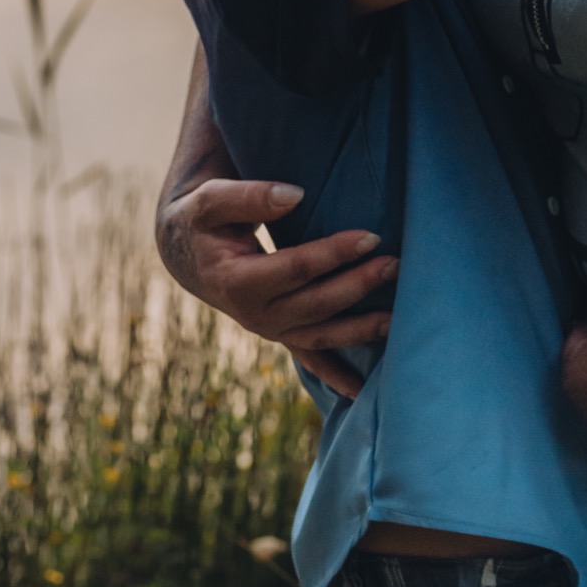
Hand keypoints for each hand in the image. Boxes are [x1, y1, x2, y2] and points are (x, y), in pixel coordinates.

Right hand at [156, 178, 397, 398]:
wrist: (188, 252)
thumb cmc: (203, 220)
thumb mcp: (212, 201)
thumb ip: (250, 197)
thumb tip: (295, 195)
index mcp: (237, 281)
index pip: (296, 268)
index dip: (334, 254)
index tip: (371, 237)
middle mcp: (254, 314)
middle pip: (316, 304)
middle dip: (359, 286)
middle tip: (396, 265)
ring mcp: (269, 329)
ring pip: (320, 336)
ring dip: (360, 330)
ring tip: (399, 320)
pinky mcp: (279, 333)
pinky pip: (310, 358)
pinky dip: (335, 375)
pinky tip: (361, 390)